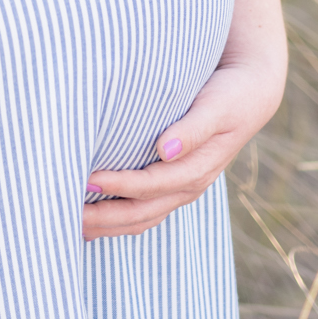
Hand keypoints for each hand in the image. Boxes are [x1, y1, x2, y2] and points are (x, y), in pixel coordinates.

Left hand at [81, 56, 285, 240]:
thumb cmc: (230, 94)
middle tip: (66, 213)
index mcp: (198, 168)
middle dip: (104, 217)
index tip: (88, 179)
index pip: (151, 185)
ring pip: (142, 218)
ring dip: (109, 225)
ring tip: (72, 225)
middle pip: (142, 212)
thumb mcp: (216, 106)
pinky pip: (146, 210)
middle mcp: (190, 185)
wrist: (251, 93)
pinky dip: (120, 218)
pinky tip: (96, 218)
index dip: (119, 185)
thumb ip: (192, 128)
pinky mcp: (176, 183)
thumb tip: (164, 150)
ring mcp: (183, 188)